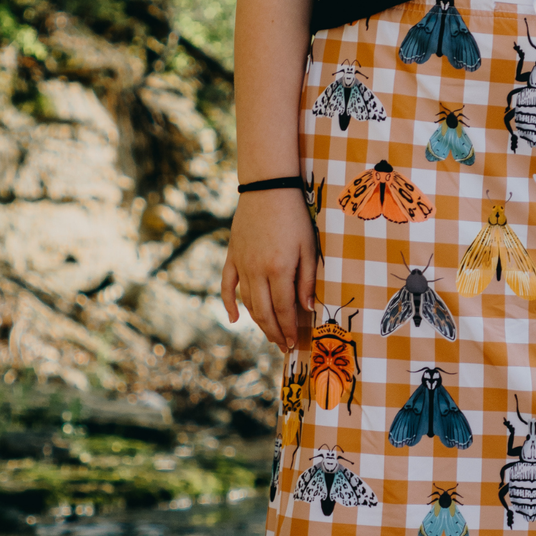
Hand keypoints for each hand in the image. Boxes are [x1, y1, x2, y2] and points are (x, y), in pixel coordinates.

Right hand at [221, 190, 316, 351]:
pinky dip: (228, 303)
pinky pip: (226, 285)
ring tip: (269, 335)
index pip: (283, 309)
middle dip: (274, 332)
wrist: (267, 188)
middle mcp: (256, 271)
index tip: (294, 343)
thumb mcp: (309, 248)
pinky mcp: (232, 256)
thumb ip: (307, 280)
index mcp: (278, 269)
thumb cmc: (295, 217)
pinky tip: (234, 319)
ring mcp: (241, 264)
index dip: (288, 329)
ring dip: (257, 322)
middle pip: (263, 312)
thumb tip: (306, 309)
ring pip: (247, 302)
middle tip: (282, 346)